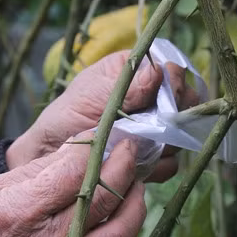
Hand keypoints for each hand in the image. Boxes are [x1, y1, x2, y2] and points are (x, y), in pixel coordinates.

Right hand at [0, 138, 145, 236]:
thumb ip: (40, 168)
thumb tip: (81, 145)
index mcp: (23, 211)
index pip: (76, 172)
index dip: (97, 147)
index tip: (108, 132)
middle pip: (105, 199)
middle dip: (124, 167)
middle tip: (129, 149)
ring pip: (121, 234)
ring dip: (134, 203)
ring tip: (131, 184)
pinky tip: (121, 221)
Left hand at [6, 50, 200, 181]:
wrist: (50, 160)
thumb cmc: (65, 119)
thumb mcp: (92, 97)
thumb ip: (127, 87)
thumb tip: (159, 71)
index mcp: (135, 71)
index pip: (174, 70)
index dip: (174, 85)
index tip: (161, 99)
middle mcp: (150, 98)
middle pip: (187, 102)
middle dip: (170, 118)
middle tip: (147, 128)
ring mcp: (155, 129)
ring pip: (181, 135)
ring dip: (160, 145)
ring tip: (130, 148)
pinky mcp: (153, 157)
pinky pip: (171, 164)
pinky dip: (155, 167)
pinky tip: (133, 166)